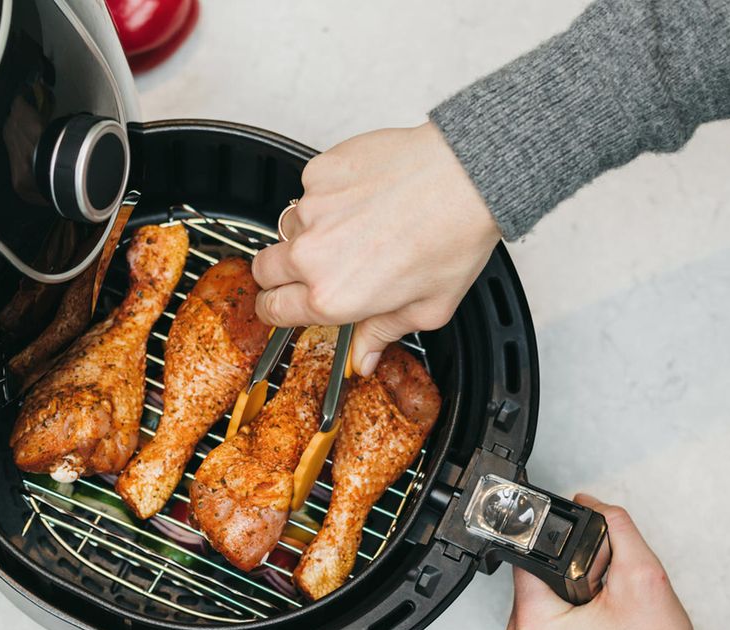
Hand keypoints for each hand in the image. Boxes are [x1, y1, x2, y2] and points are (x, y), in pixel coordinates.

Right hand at [252, 122, 500, 375]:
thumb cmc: (453, 237)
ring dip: (307, 232)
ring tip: (350, 226)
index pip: (273, 310)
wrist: (466, 176)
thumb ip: (383, 334)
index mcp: (333, 296)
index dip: (275, 309)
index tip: (282, 304)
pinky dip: (328, 195)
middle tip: (311, 268)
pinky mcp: (319, 173)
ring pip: (287, 227)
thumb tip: (363, 357)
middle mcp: (313, 255)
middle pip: (264, 269)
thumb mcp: (427, 308)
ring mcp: (312, 210)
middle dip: (280, 273)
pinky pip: (308, 190)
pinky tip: (362, 196)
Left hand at [506, 494, 703, 629]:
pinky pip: (549, 606)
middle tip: (605, 583)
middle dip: (572, 565)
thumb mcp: (643, 575)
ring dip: (573, 582)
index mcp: (534, 623)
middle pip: (537, 570)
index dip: (562, 542)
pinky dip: (572, 600)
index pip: (529, 555)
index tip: (590, 552)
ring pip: (544, 586)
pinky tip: (598, 610)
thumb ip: (615, 527)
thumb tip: (590, 503)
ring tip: (604, 599)